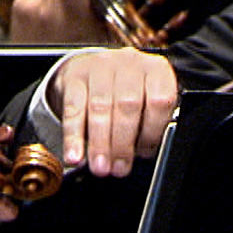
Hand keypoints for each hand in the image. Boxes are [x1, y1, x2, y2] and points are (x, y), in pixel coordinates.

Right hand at [48, 47, 176, 176]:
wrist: (92, 69)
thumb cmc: (126, 94)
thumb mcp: (146, 103)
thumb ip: (149, 126)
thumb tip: (141, 155)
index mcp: (156, 71)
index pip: (159, 101)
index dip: (152, 131)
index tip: (143, 153)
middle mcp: (129, 64)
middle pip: (127, 105)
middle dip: (122, 143)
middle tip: (118, 168)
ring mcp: (100, 67)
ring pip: (100, 107)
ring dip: (99, 143)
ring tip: (99, 167)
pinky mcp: (74, 77)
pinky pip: (73, 109)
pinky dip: (73, 136)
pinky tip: (75, 155)